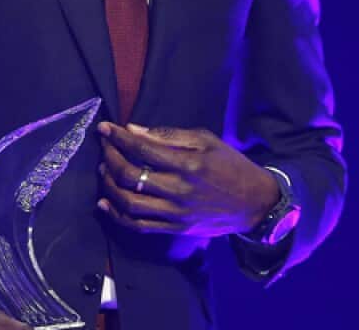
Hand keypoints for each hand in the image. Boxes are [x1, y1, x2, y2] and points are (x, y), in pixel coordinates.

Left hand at [97, 122, 280, 236]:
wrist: (253, 203)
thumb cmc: (230, 165)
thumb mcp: (207, 140)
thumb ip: (170, 135)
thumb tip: (134, 130)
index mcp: (188, 164)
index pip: (142, 149)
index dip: (118, 137)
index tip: (105, 128)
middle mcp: (178, 190)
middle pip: (130, 175)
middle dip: (110, 157)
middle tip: (104, 146)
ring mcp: (175, 213)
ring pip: (129, 202)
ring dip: (109, 184)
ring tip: (105, 169)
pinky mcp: (174, 229)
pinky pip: (137, 225)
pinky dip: (116, 215)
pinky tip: (105, 202)